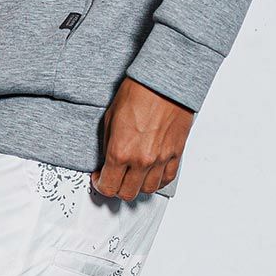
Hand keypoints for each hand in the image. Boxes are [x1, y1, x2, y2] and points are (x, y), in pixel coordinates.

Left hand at [90, 77, 192, 199]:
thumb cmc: (137, 93)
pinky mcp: (175, 154)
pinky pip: (167, 178)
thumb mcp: (110, 119)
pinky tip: (150, 174)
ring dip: (138, 186)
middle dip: (117, 189)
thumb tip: (107, 160)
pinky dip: (157, 180)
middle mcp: (141, 160)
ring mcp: (160, 159)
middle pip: (127, 193)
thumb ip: (108, 145)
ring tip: (132, 176)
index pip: (108, 186)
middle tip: (114, 179)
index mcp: (120, 152)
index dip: (101, 185)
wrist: (163, 82)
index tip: (100, 179)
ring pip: (148, 189)